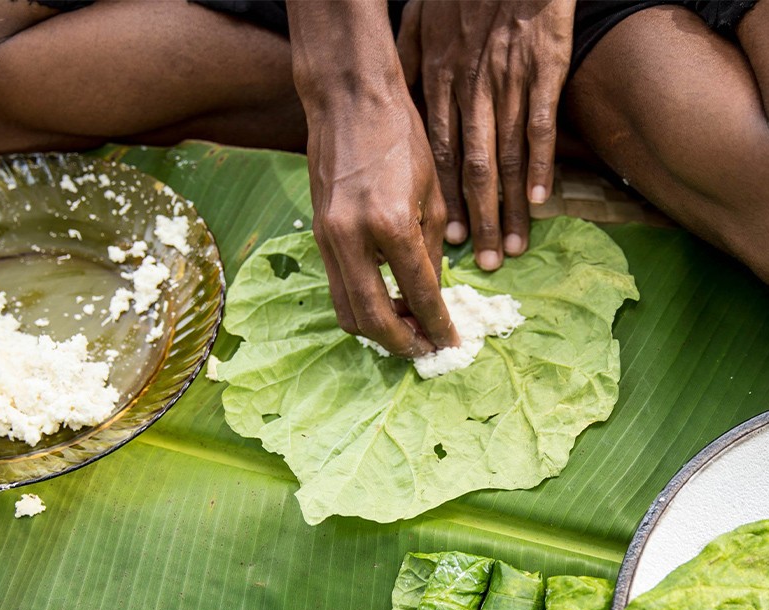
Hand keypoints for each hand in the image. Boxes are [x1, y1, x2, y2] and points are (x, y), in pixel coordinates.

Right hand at [305, 91, 458, 355]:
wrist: (349, 101)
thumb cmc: (400, 137)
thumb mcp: (433, 194)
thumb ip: (431, 250)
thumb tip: (432, 296)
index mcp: (392, 224)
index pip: (418, 294)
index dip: (437, 326)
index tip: (451, 343)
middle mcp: (353, 238)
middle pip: (372, 318)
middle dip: (401, 343)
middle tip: (425, 349)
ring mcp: (328, 238)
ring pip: (346, 310)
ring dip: (377, 330)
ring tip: (406, 330)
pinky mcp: (317, 234)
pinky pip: (337, 286)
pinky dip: (361, 304)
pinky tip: (386, 301)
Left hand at [398, 0, 574, 270]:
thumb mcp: (422, 27)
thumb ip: (412, 72)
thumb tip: (401, 115)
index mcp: (439, 83)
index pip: (440, 156)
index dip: (442, 203)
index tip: (445, 244)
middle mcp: (469, 90)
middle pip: (469, 169)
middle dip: (474, 222)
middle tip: (481, 265)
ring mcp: (507, 83)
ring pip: (503, 158)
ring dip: (506, 208)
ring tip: (511, 249)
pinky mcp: (543, 70)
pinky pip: (538, 126)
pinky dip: (540, 166)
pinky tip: (539, 202)